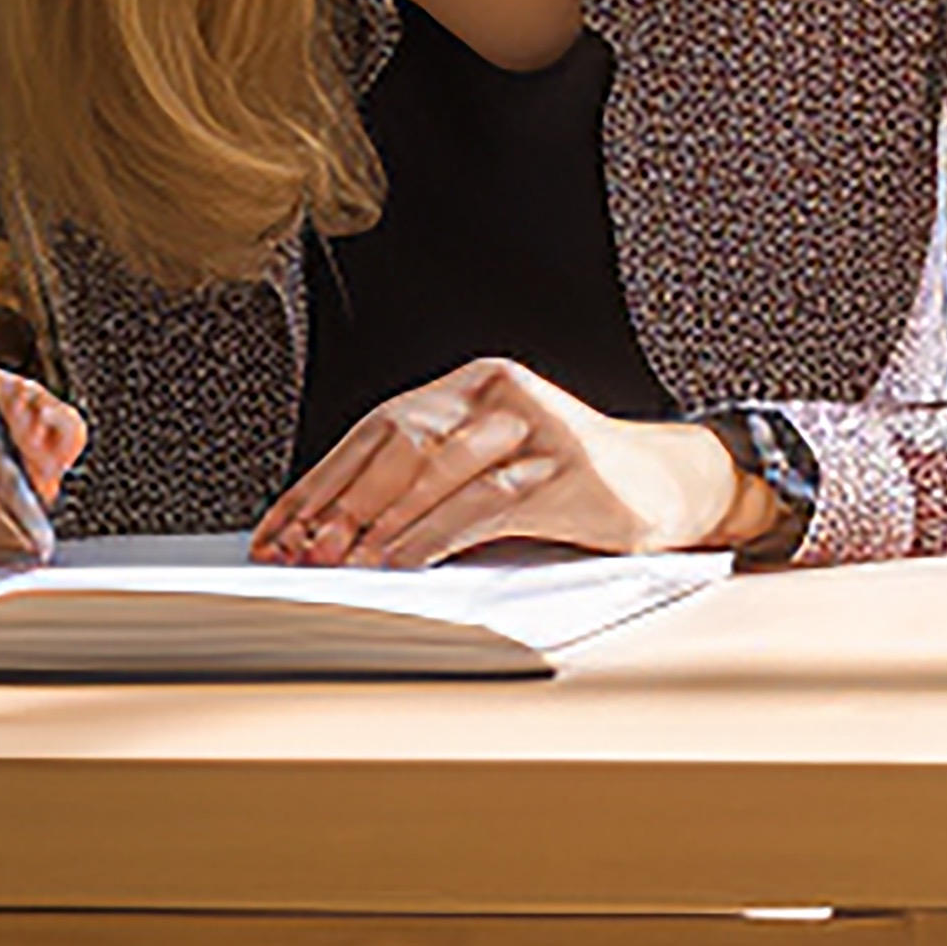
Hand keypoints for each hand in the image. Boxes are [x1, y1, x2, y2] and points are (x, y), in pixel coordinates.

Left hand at [252, 364, 758, 569]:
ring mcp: (539, 427)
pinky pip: (482, 505)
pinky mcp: (567, 469)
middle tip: (302, 551)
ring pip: (437, 473)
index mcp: (475, 382)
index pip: (375, 428)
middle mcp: (504, 393)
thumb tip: (328, 527)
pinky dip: (432, 538)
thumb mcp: (489, 464)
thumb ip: (425, 477)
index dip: (320, 481)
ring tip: (342, 563)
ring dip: (380, 525)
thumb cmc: (565, 481)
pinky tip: (402, 563)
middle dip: (341, 505)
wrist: (666, 484)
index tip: (280, 530)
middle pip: (399, 444)